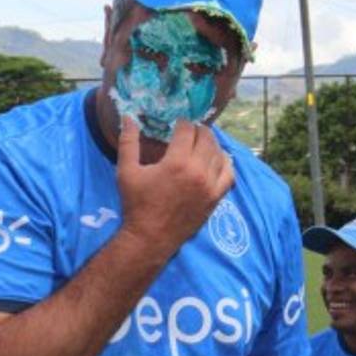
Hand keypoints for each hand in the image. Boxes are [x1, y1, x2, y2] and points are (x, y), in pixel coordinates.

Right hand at [116, 116, 233, 256]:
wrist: (150, 238)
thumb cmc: (136, 204)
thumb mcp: (126, 171)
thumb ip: (128, 142)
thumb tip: (127, 117)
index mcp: (177, 162)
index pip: (187, 130)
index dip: (182, 123)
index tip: (176, 124)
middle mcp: (198, 171)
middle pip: (206, 138)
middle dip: (198, 130)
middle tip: (189, 131)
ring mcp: (210, 186)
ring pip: (219, 154)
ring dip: (211, 144)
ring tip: (202, 142)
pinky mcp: (215, 198)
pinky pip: (229, 174)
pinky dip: (226, 163)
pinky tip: (218, 159)